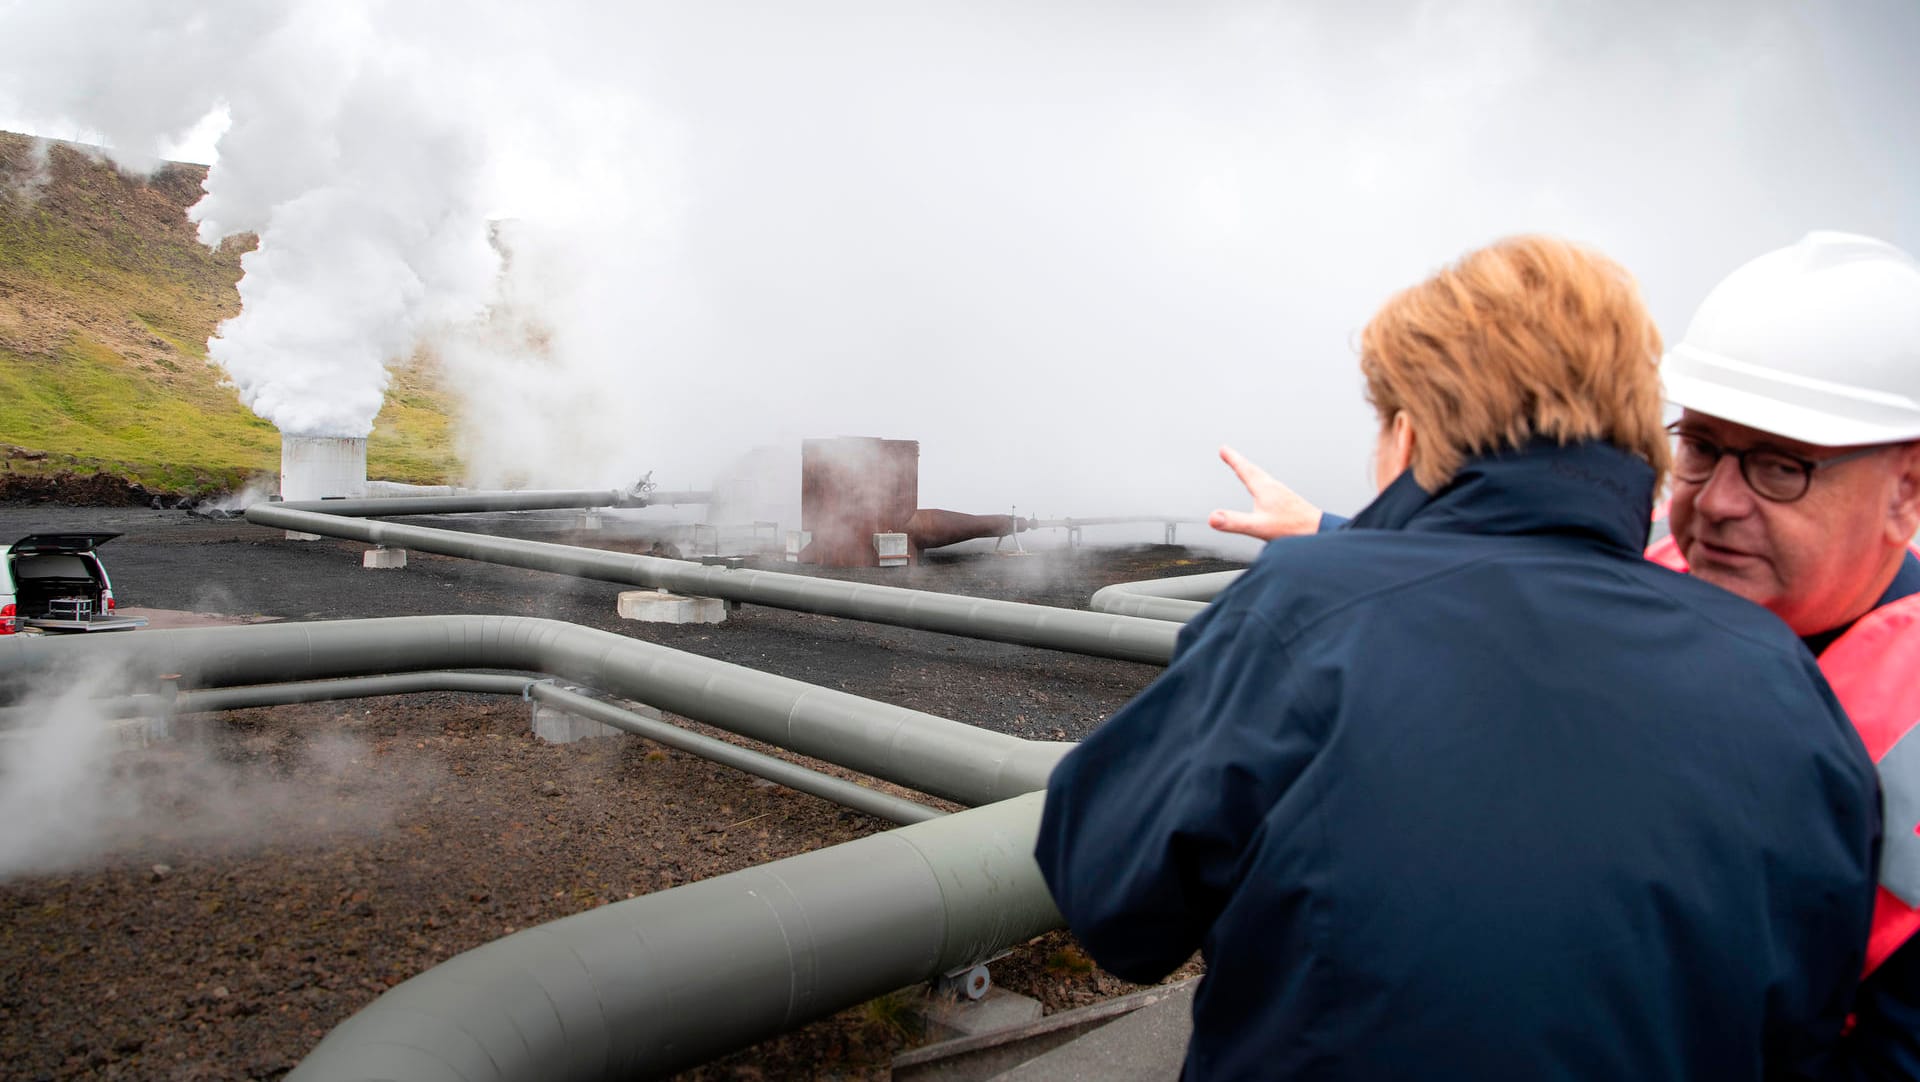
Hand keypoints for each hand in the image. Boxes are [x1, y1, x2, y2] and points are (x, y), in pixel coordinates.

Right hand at [1208, 445, 1322, 540]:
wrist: (1320, 532)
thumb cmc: (1294, 529)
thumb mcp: (1258, 527)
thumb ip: (1235, 522)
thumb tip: (1213, 517)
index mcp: (1266, 490)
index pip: (1245, 470)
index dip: (1233, 459)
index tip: (1223, 449)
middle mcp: (1275, 488)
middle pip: (1253, 470)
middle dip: (1239, 462)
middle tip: (1229, 453)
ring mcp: (1283, 494)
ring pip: (1263, 478)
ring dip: (1251, 471)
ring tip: (1245, 470)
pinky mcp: (1289, 502)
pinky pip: (1270, 487)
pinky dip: (1261, 483)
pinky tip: (1266, 493)